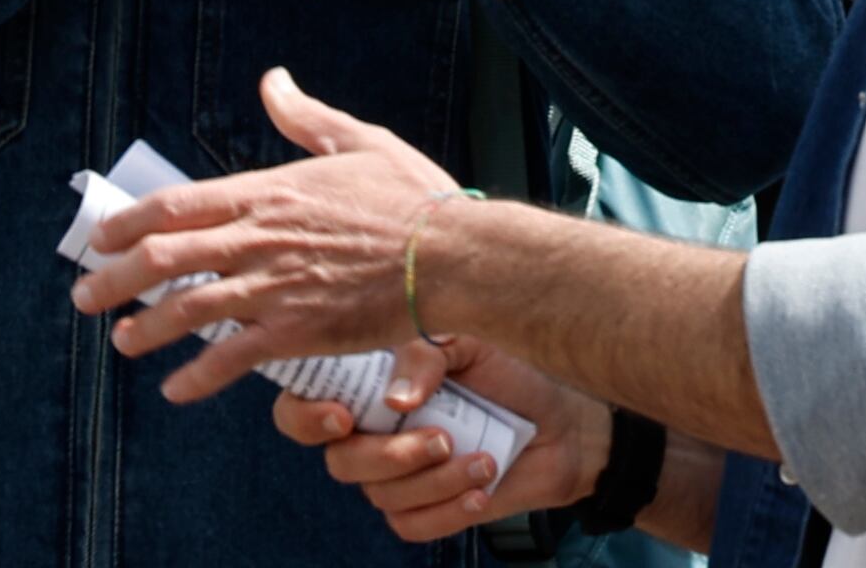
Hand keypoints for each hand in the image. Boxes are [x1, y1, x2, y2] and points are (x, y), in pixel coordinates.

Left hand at [75, 69, 451, 388]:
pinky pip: (231, 359)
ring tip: (122, 342)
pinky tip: (176, 389)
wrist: (452, 256)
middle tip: (85, 298)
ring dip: (145, 328)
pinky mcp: (295, 331)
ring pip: (185, 310)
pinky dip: (197, 377)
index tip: (101, 239)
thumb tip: (274, 81)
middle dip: (113, 279)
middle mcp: (256, 238)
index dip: (128, 224)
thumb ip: (305, 116)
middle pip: (160, 259)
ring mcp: (271, 288)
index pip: (174, 206)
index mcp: (263, 192)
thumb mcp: (356, 139)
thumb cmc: (411, 198)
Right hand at [270, 336, 611, 542]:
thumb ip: (423, 354)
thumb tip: (396, 398)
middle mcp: (372, 431)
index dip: (306, 418)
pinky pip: (412, 526)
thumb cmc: (510, 367)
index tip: (343, 416)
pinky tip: (480, 486)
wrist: (566, 418)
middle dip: (389, 456)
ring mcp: (399, 475)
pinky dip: (446, 510)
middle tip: (441, 437)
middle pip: (341, 463)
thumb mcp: (465, 339)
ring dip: (432, 481)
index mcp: (363, 384)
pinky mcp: (430, 508)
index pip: (299, 408)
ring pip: (381, 497)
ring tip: (480, 458)